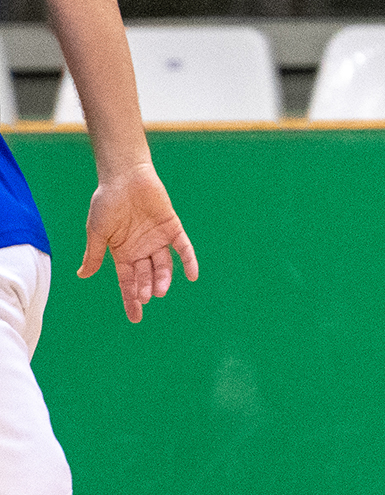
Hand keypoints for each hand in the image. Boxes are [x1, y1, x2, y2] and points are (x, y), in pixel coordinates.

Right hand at [79, 163, 197, 322]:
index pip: (128, 281)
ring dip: (163, 278)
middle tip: (147, 297)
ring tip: (160, 290)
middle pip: (146, 275)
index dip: (131, 298)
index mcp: (123, 253)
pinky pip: (183, 248)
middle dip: (146, 287)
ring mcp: (158, 240)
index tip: (136, 317)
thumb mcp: (97, 232)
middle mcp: (142, 250)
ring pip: (164, 265)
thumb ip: (95, 254)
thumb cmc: (106, 202)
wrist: (123, 177)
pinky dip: (189, 261)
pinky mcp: (172, 228)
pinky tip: (192, 275)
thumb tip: (83, 276)